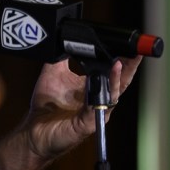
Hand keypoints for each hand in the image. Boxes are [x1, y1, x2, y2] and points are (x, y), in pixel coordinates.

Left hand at [23, 55, 143, 159]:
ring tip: (119, 63)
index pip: (113, 72)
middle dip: (129, 67)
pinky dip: (97, 94)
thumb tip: (66, 39)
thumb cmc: (46, 107)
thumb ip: (62, 57)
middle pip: (121, 83)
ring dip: (116, 79)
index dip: (123, 60)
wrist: (34, 131)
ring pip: (112, 95)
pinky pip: (94, 108)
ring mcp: (95, 113)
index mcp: (94, 89)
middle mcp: (99, 101)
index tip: (128, 45)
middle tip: (135, 52)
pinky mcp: (86, 124)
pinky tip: (97, 82)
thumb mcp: (53, 74)